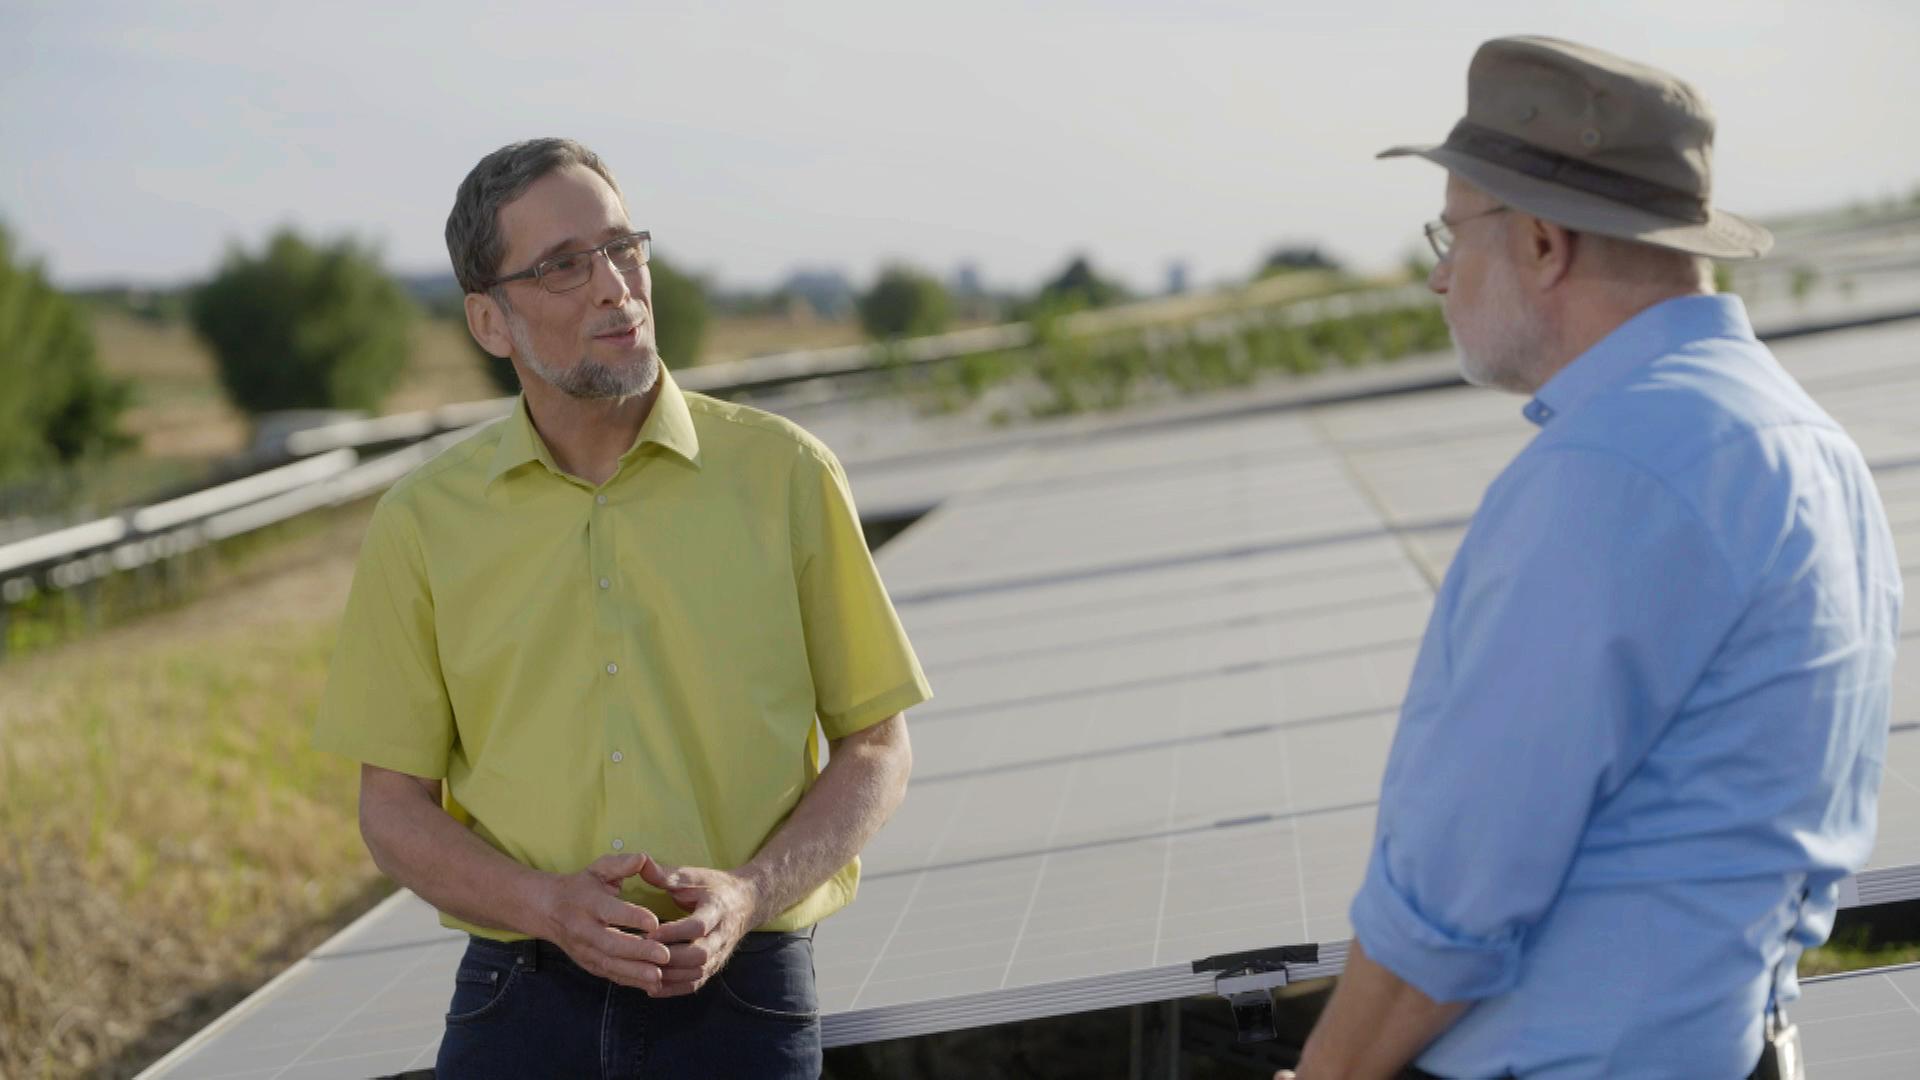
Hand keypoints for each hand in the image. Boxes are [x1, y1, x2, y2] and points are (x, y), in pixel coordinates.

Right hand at [538, 853, 671, 989]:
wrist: (547, 910)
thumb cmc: (581, 886)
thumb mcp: (598, 869)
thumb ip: (620, 864)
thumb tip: (642, 858)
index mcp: (586, 903)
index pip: (610, 911)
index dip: (631, 916)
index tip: (655, 921)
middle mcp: (582, 929)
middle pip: (610, 944)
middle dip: (638, 951)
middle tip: (665, 955)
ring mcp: (584, 950)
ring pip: (610, 965)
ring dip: (635, 972)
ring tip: (659, 976)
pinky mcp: (588, 964)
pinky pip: (610, 975)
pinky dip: (631, 982)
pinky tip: (652, 985)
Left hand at [639, 858, 763, 997]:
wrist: (747, 902)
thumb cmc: (714, 887)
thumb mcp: (694, 875)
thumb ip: (666, 874)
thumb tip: (641, 861)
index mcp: (718, 909)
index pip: (698, 926)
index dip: (674, 932)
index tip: (649, 932)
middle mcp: (722, 935)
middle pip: (699, 955)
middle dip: (670, 958)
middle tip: (642, 956)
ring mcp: (719, 954)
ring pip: (696, 973)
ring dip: (669, 976)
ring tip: (642, 971)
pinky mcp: (714, 966)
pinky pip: (695, 984)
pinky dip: (673, 989)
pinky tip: (652, 987)